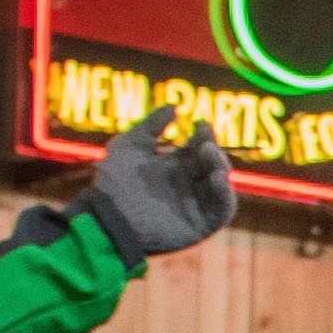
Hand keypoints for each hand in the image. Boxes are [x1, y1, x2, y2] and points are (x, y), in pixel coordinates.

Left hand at [86, 104, 239, 258]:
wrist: (107, 216)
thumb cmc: (113, 182)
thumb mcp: (129, 145)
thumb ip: (151, 126)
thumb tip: (174, 107)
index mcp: (174, 166)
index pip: (199, 147)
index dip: (204, 134)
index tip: (200, 124)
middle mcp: (188, 184)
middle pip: (213, 163)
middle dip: (213, 150)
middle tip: (204, 143)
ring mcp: (195, 204)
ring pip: (221, 184)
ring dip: (220, 168)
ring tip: (209, 155)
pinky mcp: (200, 225)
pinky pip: (223, 210)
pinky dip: (226, 195)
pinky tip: (216, 179)